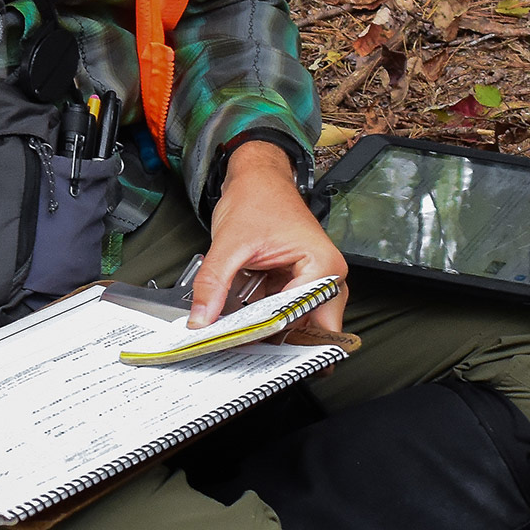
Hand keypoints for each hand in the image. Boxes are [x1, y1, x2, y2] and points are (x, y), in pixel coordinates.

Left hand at [194, 140, 347, 330]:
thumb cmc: (258, 198)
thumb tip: (203, 318)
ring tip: (239, 340)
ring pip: (296, 324)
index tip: (244, 345)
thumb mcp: (230, 243)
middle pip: (309, 329)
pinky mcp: (296, 286)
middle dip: (277, 341)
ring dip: (269, 333)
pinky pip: (283, 314)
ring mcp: (313, 283)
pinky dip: (264, 321)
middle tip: (245, 351)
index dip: (273, 333)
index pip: (305, 316)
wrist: (258, 178)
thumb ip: (214, 282)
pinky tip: (242, 326)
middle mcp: (326, 277)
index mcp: (322, 265)